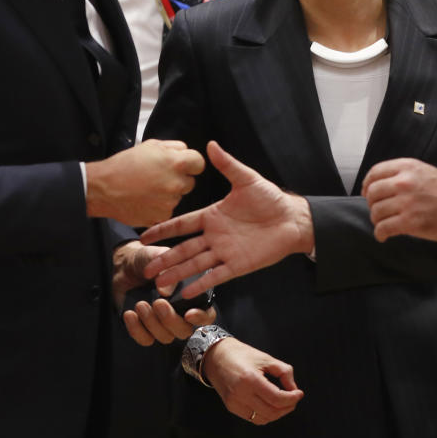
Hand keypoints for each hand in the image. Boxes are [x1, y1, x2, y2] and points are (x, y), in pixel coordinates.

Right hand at [85, 139, 203, 226]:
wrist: (103, 189)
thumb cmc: (124, 165)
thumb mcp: (150, 146)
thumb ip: (173, 147)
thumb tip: (186, 151)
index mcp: (176, 163)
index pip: (199, 163)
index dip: (191, 164)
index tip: (183, 166)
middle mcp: (176, 183)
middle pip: (190, 182)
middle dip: (179, 179)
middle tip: (159, 177)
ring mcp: (169, 202)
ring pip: (177, 197)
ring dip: (168, 194)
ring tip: (147, 188)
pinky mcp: (161, 216)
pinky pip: (167, 210)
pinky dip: (159, 207)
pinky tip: (145, 200)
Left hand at [113, 241, 215, 345]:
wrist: (125, 264)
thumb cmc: (148, 258)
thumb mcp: (160, 256)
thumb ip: (167, 271)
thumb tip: (166, 292)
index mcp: (191, 295)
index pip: (206, 314)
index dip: (201, 318)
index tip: (189, 314)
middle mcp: (180, 312)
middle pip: (184, 330)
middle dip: (170, 320)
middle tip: (158, 303)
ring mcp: (162, 323)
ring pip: (165, 337)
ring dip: (151, 323)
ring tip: (140, 304)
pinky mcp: (145, 329)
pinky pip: (145, 339)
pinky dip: (136, 329)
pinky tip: (130, 314)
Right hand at [139, 141, 314, 296]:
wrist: (292, 219)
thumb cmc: (271, 199)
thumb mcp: (247, 179)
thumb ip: (227, 165)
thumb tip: (211, 145)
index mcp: (213, 215)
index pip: (182, 224)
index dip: (163, 230)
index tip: (144, 236)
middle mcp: (215, 236)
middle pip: (183, 249)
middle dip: (164, 258)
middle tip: (145, 268)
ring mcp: (224, 252)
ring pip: (195, 264)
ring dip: (176, 273)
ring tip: (159, 283)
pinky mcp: (237, 265)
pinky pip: (216, 276)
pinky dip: (201, 284)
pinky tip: (186, 292)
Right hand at [204, 338, 303, 424]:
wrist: (217, 356)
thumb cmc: (240, 354)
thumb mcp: (266, 358)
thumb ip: (284, 372)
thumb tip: (294, 389)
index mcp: (250, 379)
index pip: (276, 398)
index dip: (291, 398)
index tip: (299, 394)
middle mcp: (241, 393)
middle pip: (271, 411)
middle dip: (287, 407)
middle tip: (294, 399)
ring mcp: (234, 402)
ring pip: (263, 418)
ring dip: (277, 413)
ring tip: (284, 403)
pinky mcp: (231, 407)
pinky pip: (253, 418)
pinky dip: (265, 415)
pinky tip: (271, 406)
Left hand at [362, 158, 436, 241]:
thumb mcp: (426, 171)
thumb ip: (405, 174)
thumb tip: (385, 183)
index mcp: (407, 168)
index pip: (375, 172)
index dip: (367, 183)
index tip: (366, 191)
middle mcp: (404, 183)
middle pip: (373, 192)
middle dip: (372, 203)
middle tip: (377, 209)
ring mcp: (405, 202)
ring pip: (376, 211)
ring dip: (377, 219)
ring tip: (383, 223)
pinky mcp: (409, 222)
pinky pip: (383, 228)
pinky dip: (380, 234)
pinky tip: (383, 236)